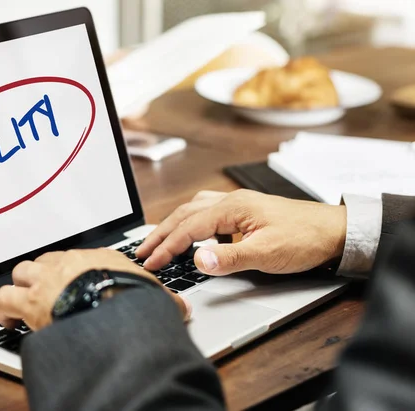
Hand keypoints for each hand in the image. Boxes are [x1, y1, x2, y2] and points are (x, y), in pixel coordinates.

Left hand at [0, 248, 189, 330]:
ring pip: (21, 271)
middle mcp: (69, 263)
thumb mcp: (155, 298)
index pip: (79, 258)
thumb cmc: (134, 302)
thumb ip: (165, 300)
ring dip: (20, 286)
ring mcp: (48, 280)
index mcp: (98, 258)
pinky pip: (4, 298)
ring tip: (21, 302)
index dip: (73, 271)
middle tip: (45, 290)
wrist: (115, 312)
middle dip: (43, 274)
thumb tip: (182, 308)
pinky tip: (8, 321)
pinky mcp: (30, 301)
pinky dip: (3, 309)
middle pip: (47, 260)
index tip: (73, 282)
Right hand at [136, 189, 346, 275]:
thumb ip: (230, 257)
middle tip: (142, 252)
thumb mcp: (267, 253)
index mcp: (233, 208)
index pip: (188, 228)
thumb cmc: (305, 238)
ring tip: (158, 240)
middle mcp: (231, 201)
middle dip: (160, 234)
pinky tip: (193, 232)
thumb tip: (197, 259)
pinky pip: (207, 212)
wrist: (335, 230)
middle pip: (184, 214)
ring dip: (173, 225)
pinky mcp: (244, 212)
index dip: (166, 247)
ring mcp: (238, 205)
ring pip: (194, 210)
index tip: (150, 263)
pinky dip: (191, 222)